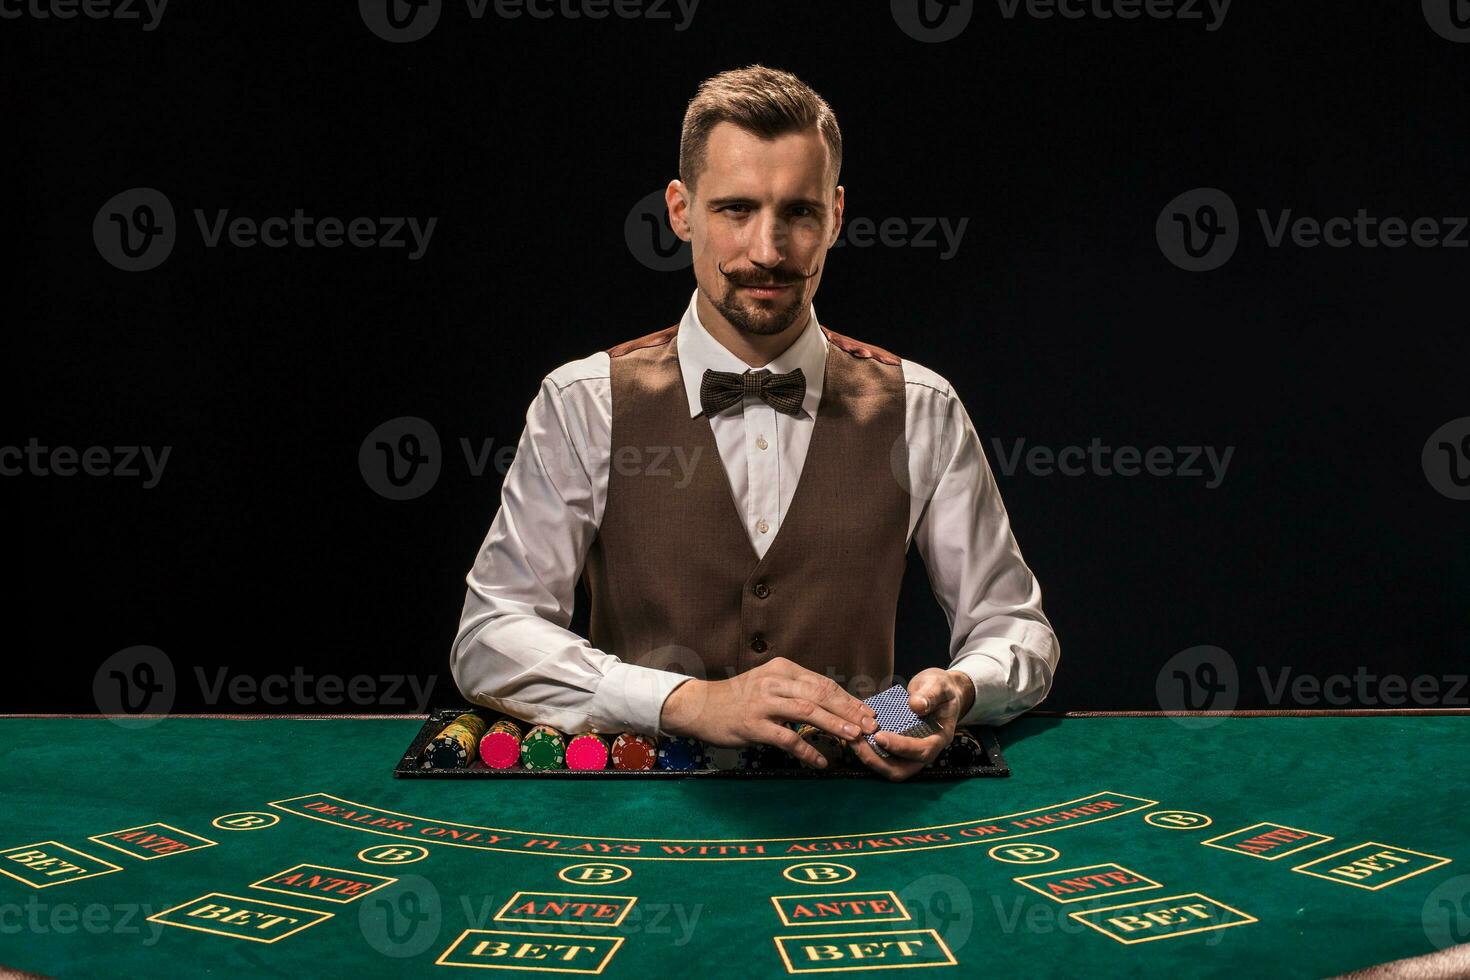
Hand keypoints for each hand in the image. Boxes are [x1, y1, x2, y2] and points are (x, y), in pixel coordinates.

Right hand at [658, 657, 878, 768]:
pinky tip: (820, 761)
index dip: (849, 699)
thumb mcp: (768, 684)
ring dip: (835, 726)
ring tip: (854, 738)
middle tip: (870, 726)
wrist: (700, 706)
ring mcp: (763, 703)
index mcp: (783, 669)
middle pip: (822, 694)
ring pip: (809, 712)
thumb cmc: (738, 698)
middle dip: (850, 711)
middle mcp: (775, 681)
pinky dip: (807, 751)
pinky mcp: (753, 725)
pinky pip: (787, 738)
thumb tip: (833, 705)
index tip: (868, 713)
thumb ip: (796, 690)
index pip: (824, 683)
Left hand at [847, 668, 975, 781]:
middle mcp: (926, 751)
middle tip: (858, 743)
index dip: (900, 747)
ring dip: (869, 758)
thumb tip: (916, 705)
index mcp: (940, 738)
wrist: (939, 691)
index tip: (879, 736)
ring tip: (852, 740)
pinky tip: (855, 736)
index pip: (921, 751)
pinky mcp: (899, 749)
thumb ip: (930, 695)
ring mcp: (911, 753)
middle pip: (902, 770)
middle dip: (878, 761)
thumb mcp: (938, 685)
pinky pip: (884, 757)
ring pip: (890, 767)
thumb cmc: (940, 689)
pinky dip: (869, 751)